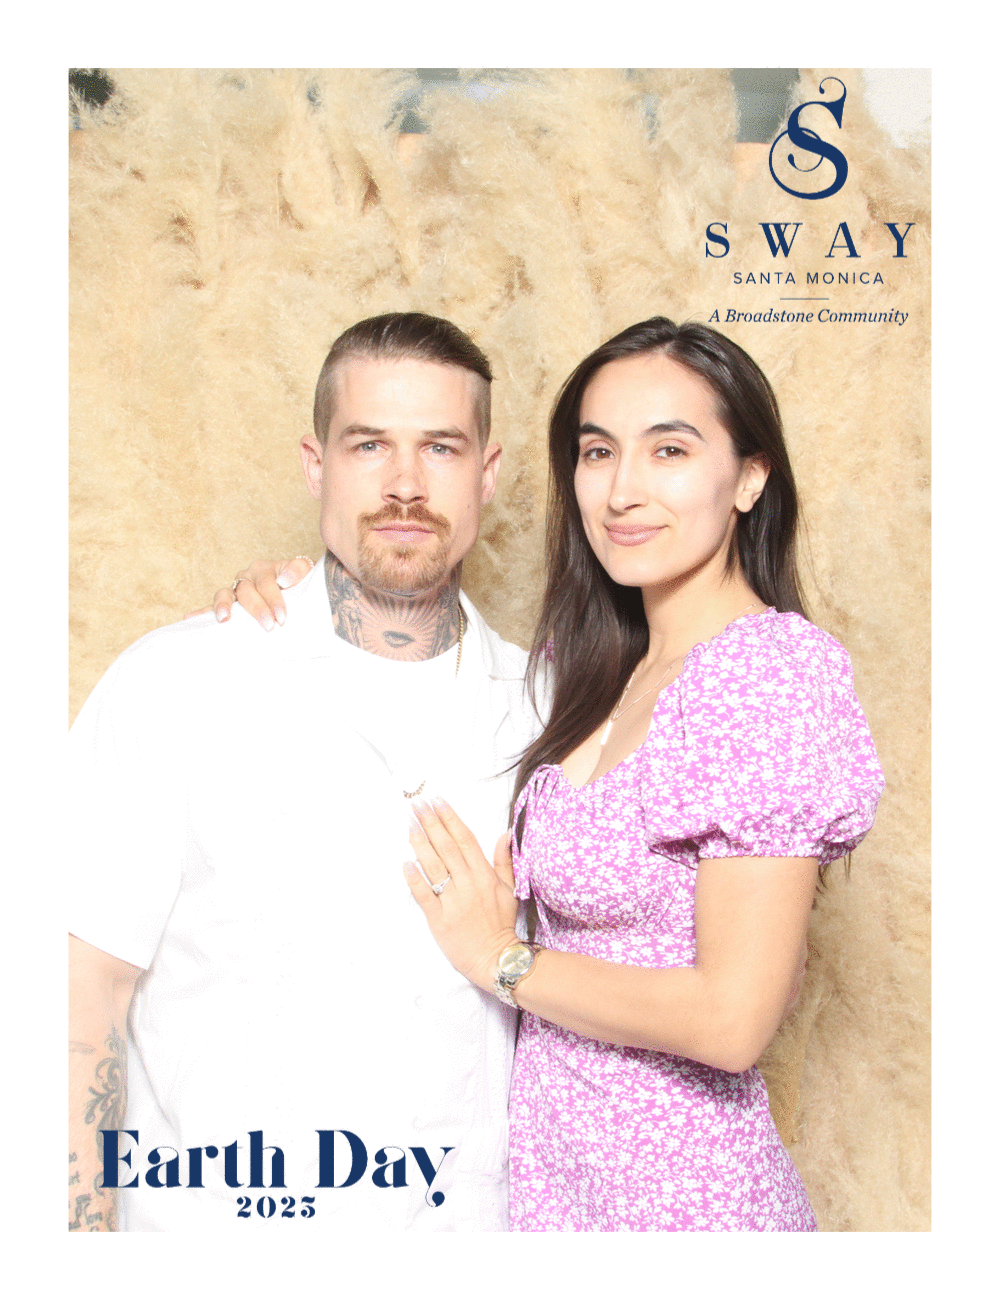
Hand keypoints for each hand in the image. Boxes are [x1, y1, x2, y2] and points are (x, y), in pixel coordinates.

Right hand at [185, 556, 314, 628]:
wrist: (295, 592)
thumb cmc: (298, 585)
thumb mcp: (304, 574)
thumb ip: (297, 570)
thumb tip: (284, 580)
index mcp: (264, 569)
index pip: (266, 583)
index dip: (274, 600)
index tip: (282, 617)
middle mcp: (246, 577)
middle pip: (247, 591)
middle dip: (257, 609)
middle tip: (269, 626)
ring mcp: (235, 590)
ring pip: (225, 594)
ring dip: (223, 606)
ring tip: (224, 619)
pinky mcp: (227, 604)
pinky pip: (210, 606)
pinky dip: (200, 611)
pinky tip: (189, 617)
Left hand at [403, 797, 517, 992]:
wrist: (496, 959)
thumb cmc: (501, 924)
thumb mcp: (511, 890)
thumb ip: (504, 861)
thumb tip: (504, 834)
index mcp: (484, 875)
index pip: (465, 839)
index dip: (450, 818)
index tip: (438, 801)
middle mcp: (468, 884)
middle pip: (447, 847)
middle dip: (431, 823)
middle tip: (416, 805)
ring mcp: (453, 901)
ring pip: (434, 866)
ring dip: (420, 843)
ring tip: (409, 825)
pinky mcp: (439, 919)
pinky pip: (424, 895)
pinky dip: (414, 879)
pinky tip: (405, 863)